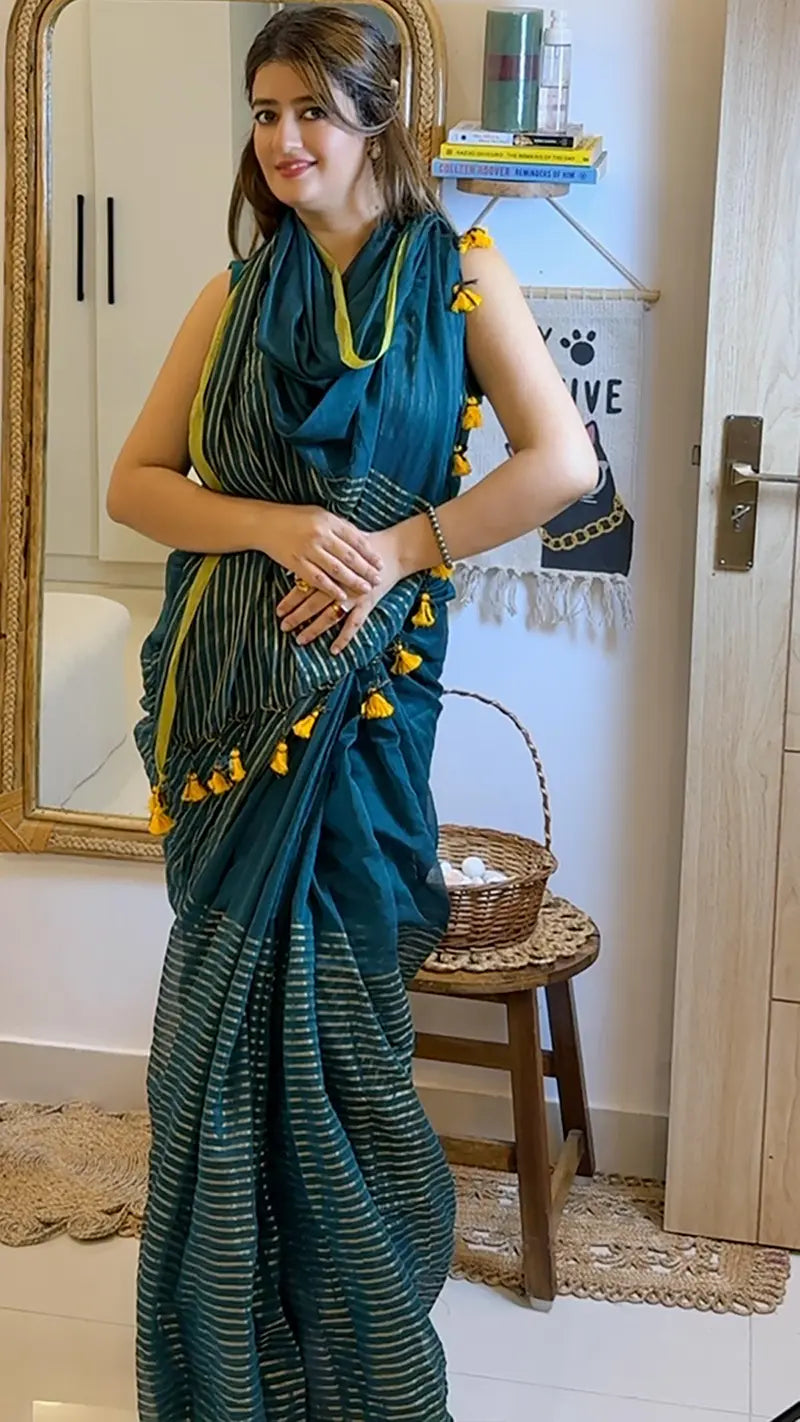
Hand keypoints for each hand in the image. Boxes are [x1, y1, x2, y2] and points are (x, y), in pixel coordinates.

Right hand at [255, 504, 382, 602]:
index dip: (369, 553)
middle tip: (378, 579)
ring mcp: (308, 550)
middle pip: (349, 556)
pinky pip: (317, 579)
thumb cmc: (294, 517)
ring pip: (336, 569)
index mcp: (328, 521)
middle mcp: (320, 535)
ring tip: (366, 589)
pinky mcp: (296, 563)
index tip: (380, 563)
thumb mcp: (319, 514)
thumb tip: (360, 539)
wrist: (264, 523)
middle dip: (366, 569)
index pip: (355, 539)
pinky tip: (341, 596)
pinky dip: (331, 589)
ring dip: (353, 581)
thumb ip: (338, 526)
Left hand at [277, 528, 402, 654]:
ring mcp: (354, 596)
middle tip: (283, 626)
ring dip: (314, 629)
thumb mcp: (341, 545)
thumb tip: (297, 563)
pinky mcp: (367, 604)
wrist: (395, 551)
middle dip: (297, 616)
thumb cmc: (366, 545)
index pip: (305, 585)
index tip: (278, 610)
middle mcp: (341, 584)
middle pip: (313, 602)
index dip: (291, 599)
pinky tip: (334, 650)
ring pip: (329, 615)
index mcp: (331, 568)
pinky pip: (354, 625)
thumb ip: (321, 554)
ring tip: (300, 639)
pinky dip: (344, 638)